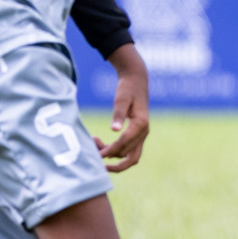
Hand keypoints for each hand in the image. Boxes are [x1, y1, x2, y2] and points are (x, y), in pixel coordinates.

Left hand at [96, 44, 149, 171]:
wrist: (137, 81)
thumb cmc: (128, 89)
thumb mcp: (122, 99)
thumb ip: (118, 114)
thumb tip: (114, 130)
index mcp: (141, 124)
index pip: (125, 143)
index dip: (110, 150)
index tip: (97, 154)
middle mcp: (144, 132)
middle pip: (129, 155)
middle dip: (111, 157)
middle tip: (94, 155)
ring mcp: (142, 135)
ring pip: (129, 156)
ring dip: (112, 155)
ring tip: (94, 144)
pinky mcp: (137, 135)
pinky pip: (128, 151)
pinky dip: (115, 151)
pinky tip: (100, 143)